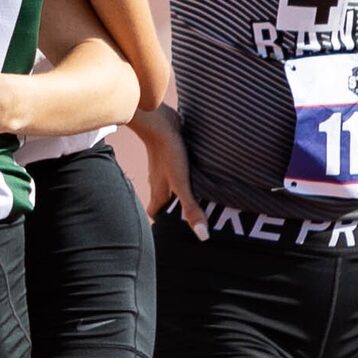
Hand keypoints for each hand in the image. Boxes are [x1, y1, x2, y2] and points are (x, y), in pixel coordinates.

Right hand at [132, 105, 203, 237]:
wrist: (159, 120)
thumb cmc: (168, 153)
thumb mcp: (182, 185)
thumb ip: (191, 209)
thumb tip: (202, 237)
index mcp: (158, 192)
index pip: (155, 213)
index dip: (163, 222)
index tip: (174, 229)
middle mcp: (159, 180)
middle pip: (164, 198)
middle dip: (175, 207)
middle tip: (192, 213)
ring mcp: (164, 166)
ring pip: (171, 182)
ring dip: (182, 189)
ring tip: (200, 194)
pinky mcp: (172, 152)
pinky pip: (177, 167)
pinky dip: (185, 173)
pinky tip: (199, 171)